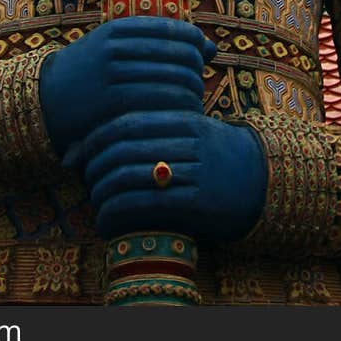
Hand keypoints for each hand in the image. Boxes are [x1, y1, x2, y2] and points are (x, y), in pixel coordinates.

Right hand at [39, 16, 214, 158]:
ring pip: (175, 82)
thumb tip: (212, 47)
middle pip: (181, 57)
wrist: (49, 99)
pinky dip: (177, 111)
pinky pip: (160, 105)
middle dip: (196, 73)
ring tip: (191, 104)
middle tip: (196, 86)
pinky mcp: (113, 104)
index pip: (178, 31)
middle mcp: (117, 47)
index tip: (198, 59)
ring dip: (192, 95)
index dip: (196, 45)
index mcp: (120, 28)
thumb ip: (163, 44)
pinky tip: (179, 117)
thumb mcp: (120, 47)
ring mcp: (114, 76)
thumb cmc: (94, 71)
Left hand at [77, 109, 266, 244]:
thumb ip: (149, 131)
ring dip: (102, 195)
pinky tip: (107, 224)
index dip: (95, 138)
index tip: (79, 155)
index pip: (126, 121)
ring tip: (95, 206)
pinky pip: (146, 205)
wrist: (261, 180)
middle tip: (85, 182)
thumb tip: (92, 140)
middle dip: (95, 168)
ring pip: (131, 176)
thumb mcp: (187, 131)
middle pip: (124, 149)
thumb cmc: (211, 155)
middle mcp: (187, 140)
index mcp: (183, 116)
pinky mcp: (198, 201)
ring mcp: (195, 169)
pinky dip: (118, 215)